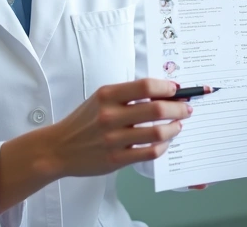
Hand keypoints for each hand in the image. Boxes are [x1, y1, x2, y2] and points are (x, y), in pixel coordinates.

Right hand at [43, 79, 191, 177]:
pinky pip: (149, 152)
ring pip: (157, 133)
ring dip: (174, 128)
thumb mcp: (100, 99)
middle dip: (178, 108)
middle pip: (156, 109)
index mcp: (107, 95)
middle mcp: (110, 116)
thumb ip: (128, 94)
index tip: (177, 90)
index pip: (146, 86)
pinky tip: (165, 142)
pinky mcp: (116, 159)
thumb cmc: (84, 121)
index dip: (167, 87)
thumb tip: (163, 92)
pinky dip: (163, 146)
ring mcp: (113, 139)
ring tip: (178, 125)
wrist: (59, 148)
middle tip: (187, 108)